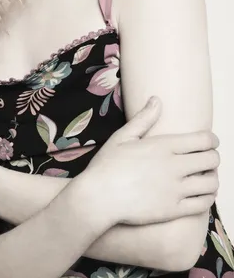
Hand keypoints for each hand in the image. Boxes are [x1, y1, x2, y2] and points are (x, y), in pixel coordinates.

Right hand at [82, 96, 219, 225]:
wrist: (98, 198)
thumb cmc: (106, 166)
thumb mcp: (121, 137)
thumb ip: (143, 119)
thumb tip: (157, 100)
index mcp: (163, 146)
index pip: (204, 140)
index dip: (211, 140)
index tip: (208, 143)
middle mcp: (174, 166)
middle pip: (212, 160)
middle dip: (212, 158)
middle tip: (205, 160)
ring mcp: (175, 189)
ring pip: (211, 183)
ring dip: (211, 178)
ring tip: (203, 177)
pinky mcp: (173, 209)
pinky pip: (203, 204)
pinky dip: (207, 198)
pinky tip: (201, 194)